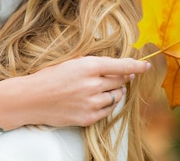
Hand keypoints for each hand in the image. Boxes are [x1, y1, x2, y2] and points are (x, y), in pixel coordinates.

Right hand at [0, 56, 150, 129]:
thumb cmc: (50, 77)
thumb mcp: (72, 62)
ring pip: (116, 96)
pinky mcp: (88, 117)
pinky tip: (93, 100)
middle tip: (110, 77)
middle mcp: (92, 84)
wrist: (32, 98)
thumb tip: (119, 67)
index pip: (121, 65)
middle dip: (120, 78)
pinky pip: (107, 110)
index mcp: (88, 65)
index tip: (146, 65)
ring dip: (112, 92)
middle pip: (120, 81)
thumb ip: (95, 64)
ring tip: (96, 89)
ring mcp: (91, 102)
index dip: (136, 65)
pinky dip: (105, 104)